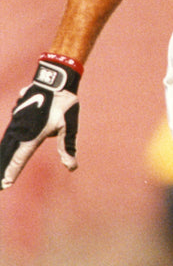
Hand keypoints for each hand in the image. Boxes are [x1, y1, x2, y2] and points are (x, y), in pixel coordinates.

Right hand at [0, 54, 81, 188]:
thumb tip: (71, 167)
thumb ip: (67, 147)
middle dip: (3, 169)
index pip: (20, 158)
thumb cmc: (64, 104)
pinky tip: (3, 149)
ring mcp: (17, 121)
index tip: (6, 184)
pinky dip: (4, 145)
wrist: (54, 80)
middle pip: (8, 153)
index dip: (12, 172)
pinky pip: (8, 134)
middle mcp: (21, 130)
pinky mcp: (16, 115)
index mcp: (33, 135)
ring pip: (6, 143)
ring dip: (2, 157)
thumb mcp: (69, 127)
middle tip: (0, 185)